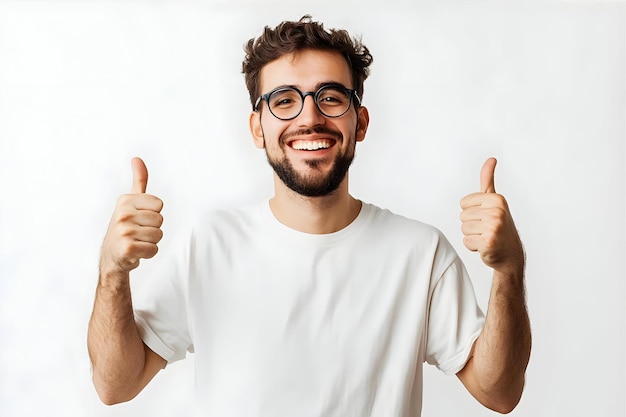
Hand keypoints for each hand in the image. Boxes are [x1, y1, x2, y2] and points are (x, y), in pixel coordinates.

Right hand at [100, 157, 163, 274]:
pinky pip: (154, 249)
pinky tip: (136, 252)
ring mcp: (124, 231)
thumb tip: (137, 159)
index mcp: (125, 200)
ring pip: (158, 235)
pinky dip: (148, 253)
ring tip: (137, 241)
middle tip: (138, 233)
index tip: (139, 219)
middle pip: (160, 220)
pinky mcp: (128, 248)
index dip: (153, 214)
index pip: (159, 205)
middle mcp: (123, 214)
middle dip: (153, 229)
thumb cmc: (125, 227)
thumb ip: (138, 181)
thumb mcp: (130, 202)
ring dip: (151, 242)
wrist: (112, 256)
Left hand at [460, 158, 523, 272]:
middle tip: (486, 229)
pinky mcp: (489, 242)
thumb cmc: (499, 226)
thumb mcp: (495, 201)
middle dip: (471, 225)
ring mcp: (494, 227)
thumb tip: (491, 159)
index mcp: (497, 199)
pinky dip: (473, 247)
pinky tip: (485, 246)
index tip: (486, 217)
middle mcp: (497, 211)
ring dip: (472, 236)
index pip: (463, 203)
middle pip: (462, 216)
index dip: (471, 212)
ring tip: (486, 237)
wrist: (511, 254)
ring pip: (463, 229)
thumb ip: (488, 180)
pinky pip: (466, 242)